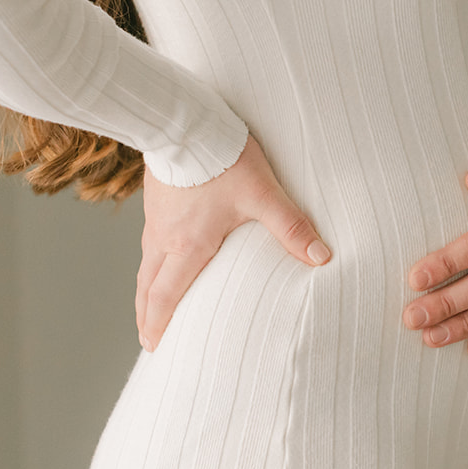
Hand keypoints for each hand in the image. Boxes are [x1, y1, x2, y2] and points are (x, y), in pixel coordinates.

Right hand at [138, 135, 329, 350]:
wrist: (185, 121)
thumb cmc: (223, 159)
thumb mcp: (263, 194)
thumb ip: (291, 226)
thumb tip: (321, 257)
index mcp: (187, 246)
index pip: (166, 297)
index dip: (159, 325)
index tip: (154, 347)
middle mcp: (164, 238)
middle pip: (148, 288)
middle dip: (148, 317)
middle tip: (149, 340)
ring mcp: (156, 219)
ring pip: (146, 265)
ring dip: (148, 290)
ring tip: (152, 306)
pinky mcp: (156, 200)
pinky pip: (149, 241)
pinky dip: (152, 262)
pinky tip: (164, 256)